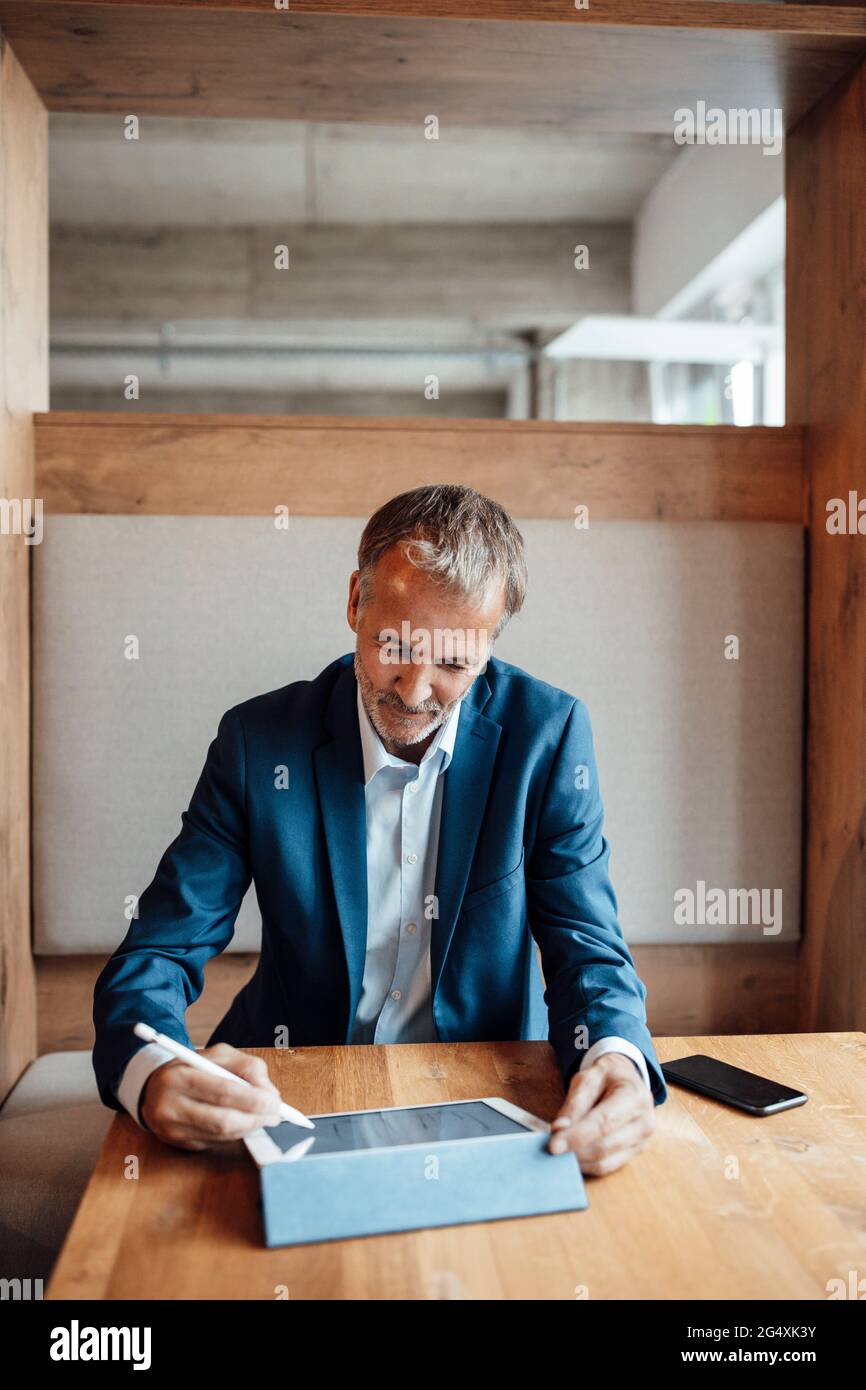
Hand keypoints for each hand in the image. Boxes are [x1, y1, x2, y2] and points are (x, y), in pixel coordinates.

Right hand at [139, 1042, 284, 1150]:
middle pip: (223, 1120)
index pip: (224, 1092)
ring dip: (249, 1128)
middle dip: (256, 1118)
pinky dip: (235, 1134)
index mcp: (180, 1076)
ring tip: (264, 1117)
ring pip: (221, 1135)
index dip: (255, 1100)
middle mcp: (171, 1105)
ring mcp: (172, 1129)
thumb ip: (246, 1066)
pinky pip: (215, 1143)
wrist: (153, 1088)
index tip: (275, 1101)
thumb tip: (268, 1092)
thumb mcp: (217, 1054)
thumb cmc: (192, 1068)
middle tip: (276, 1114)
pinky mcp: (177, 1144)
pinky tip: (242, 1123)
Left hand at [548, 1052, 655, 1175]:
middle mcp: (644, 1122)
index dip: (577, 1136)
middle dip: (574, 1151)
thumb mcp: (587, 1079)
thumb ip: (574, 1104)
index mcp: (633, 1096)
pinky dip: (587, 1165)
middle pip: (605, 1146)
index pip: (603, 1122)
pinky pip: (608, 1167)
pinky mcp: (634, 1154)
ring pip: (605, 1162)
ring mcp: (642, 1141)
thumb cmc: (606, 1078)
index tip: (553, 1145)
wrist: (626, 1080)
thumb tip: (559, 1130)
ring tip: (560, 1152)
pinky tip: (572, 1156)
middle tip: (550, 1149)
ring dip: (579, 1161)